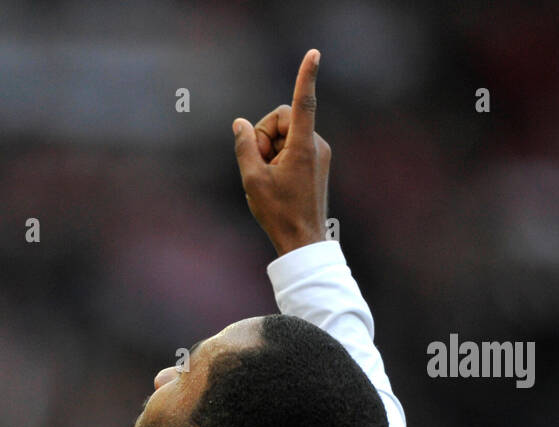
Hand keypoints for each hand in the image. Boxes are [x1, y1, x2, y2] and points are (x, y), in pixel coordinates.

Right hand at [231, 49, 330, 256]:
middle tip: (256, 164)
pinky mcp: (316, 162)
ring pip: (285, 134)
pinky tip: (274, 181)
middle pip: (282, 118)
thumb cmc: (278, 212)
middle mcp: (316, 144)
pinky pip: (291, 146)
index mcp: (303, 145)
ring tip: (266, 179)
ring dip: (269, 150)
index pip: (303, 102)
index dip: (306, 76)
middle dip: (264, 135)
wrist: (303, 241)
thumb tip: (240, 123)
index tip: (313, 53)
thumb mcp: (252, 179)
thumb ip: (244, 146)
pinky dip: (277, 157)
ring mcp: (318, 153)